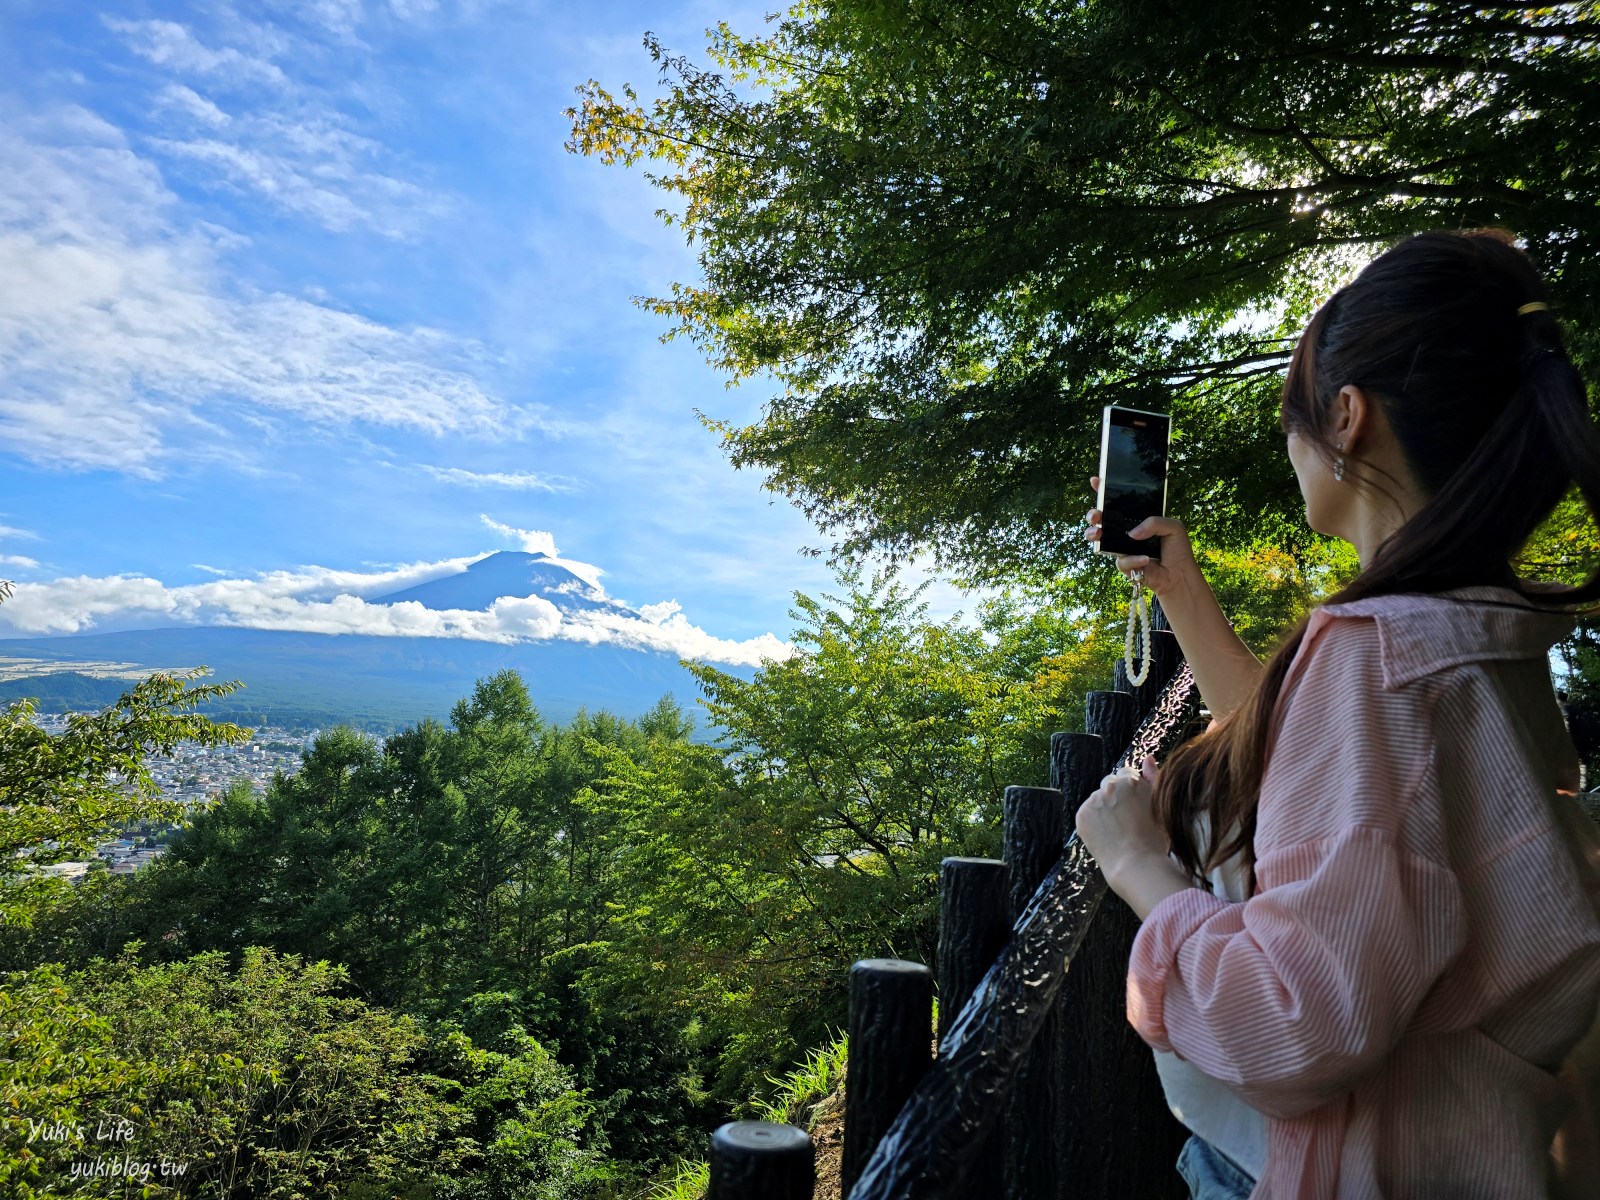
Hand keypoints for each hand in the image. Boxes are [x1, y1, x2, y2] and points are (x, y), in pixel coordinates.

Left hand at [1074, 753, 1169, 880]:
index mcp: (1132, 780)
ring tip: (1117, 831)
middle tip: (1126, 820)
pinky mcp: (1081, 815)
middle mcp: (1111, 785)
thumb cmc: (1154, 838)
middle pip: (1110, 785)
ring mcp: (1094, 800)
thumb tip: (1147, 757)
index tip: (1134, 807)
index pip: (1126, 775)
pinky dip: (1093, 822)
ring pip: (1097, 800)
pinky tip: (1106, 836)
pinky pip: (1087, 814)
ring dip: (1103, 809)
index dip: (1131, 792)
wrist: (1136, 863)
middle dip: (1116, 797)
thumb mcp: (1160, 806)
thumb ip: (1153, 778)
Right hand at [1084, 474, 1201, 595]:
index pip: (1118, 503)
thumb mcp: (1173, 526)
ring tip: (1099, 533)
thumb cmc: (1177, 548)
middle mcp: (1125, 532)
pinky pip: (1121, 560)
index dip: (1104, 491)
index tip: (1096, 481)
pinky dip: (1133, 559)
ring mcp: (1121, 548)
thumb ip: (1154, 522)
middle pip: (1100, 519)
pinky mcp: (1123, 564)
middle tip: (1096, 516)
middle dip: (1093, 515)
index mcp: (1136, 519)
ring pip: (1098, 540)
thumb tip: (1132, 534)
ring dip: (1093, 534)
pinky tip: (1145, 559)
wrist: (1179, 573)